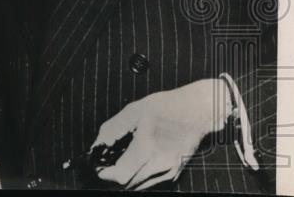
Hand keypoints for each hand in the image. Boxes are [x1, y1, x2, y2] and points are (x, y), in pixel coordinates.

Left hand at [93, 78, 230, 189]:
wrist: (197, 110)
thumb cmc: (165, 107)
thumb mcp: (133, 112)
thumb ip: (111, 131)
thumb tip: (95, 148)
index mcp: (148, 149)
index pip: (120, 176)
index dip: (104, 174)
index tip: (97, 167)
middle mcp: (161, 165)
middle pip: (128, 185)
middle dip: (111, 178)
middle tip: (102, 166)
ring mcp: (170, 172)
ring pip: (138, 187)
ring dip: (124, 179)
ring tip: (114, 164)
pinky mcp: (174, 173)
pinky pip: (150, 183)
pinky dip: (137, 178)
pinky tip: (131, 164)